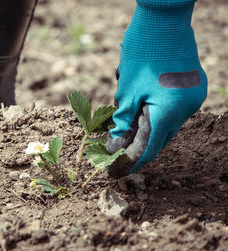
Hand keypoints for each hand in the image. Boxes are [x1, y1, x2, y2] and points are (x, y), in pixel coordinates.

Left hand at [107, 57, 206, 177]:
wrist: (164, 20)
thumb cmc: (141, 54)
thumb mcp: (126, 91)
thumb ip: (123, 121)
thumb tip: (116, 144)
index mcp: (169, 111)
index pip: (149, 148)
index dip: (132, 162)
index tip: (117, 171)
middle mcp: (187, 108)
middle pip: (161, 139)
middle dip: (140, 149)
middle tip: (120, 155)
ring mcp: (194, 97)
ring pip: (169, 126)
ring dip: (149, 132)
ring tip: (129, 136)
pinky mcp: (194, 88)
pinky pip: (176, 111)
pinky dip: (160, 117)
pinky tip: (145, 115)